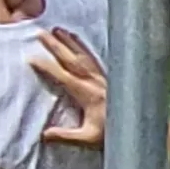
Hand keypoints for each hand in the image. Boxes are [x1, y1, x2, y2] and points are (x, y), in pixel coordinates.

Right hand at [29, 29, 107, 149]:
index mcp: (88, 94)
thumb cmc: (112, 135)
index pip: (63, 76)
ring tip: (56, 29)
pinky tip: (77, 39)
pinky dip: (83, 46)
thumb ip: (65, 136)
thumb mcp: (87, 139)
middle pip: (71, 59)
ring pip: (83, 55)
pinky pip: (93, 57)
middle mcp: (95, 82)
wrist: (138, 129)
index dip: (47, 67)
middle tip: (40, 33)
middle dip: (55, 45)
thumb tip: (43, 135)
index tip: (31, 58)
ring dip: (69, 41)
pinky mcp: (107, 76)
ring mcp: (102, 77)